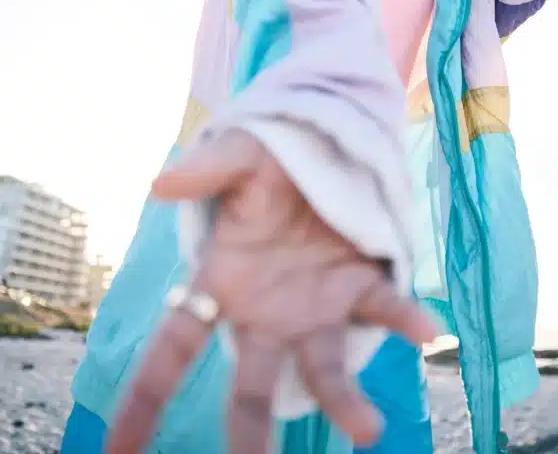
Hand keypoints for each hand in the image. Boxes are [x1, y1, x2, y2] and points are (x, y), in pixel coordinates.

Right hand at [106, 130, 434, 453]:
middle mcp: (266, 312)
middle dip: (250, 431)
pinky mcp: (359, 285)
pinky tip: (428, 331)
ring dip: (344, 399)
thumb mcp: (237, 157)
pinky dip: (405, 321)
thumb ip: (205, 172)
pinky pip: (382, 307)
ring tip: (368, 429)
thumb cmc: (268, 159)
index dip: (145, 398)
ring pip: (324, 366)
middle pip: (252, 382)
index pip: (174, 348)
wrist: (322, 144)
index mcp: (221, 283)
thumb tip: (161, 183)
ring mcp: (315, 307)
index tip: (118, 451)